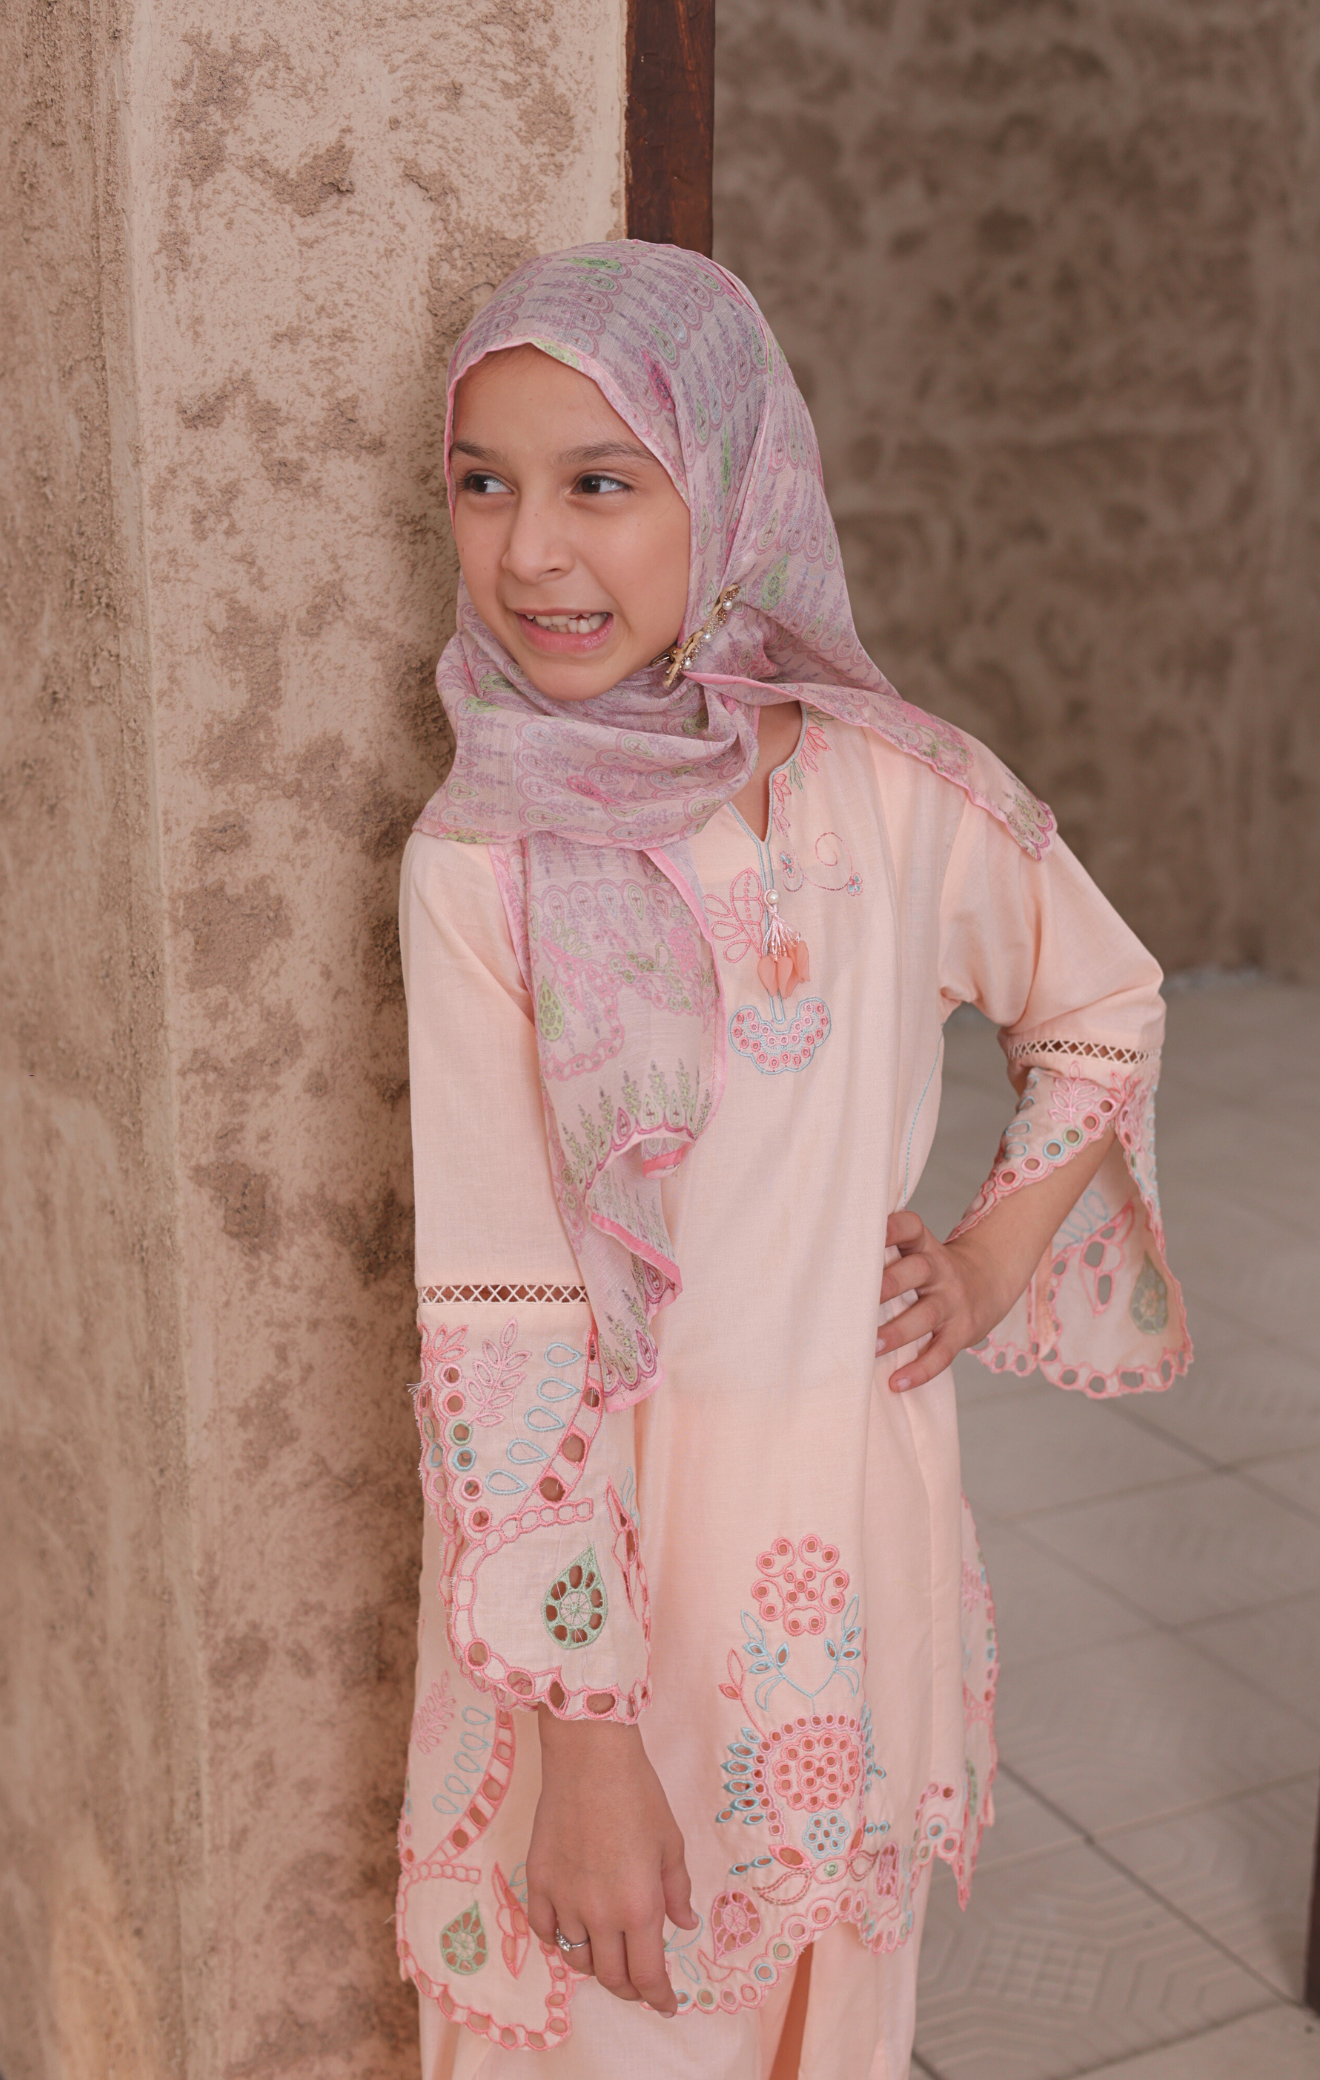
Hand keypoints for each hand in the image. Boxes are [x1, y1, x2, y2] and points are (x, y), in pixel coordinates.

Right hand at [526, 1712, 697, 2013]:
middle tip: (641, 1982)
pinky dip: (560, 1938)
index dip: (659, 1998)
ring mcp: (564, 1900)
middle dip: (630, 1988)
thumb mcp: (670, 1843)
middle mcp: (600, 1914)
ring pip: (577, 1958)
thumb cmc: (638, 1794)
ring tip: (609, 1953)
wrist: (589, 1756)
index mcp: (639, 1907)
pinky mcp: (537, 1882)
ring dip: (596, 1964)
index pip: (647, 1976)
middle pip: (611, 1976)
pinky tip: (573, 1929)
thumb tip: (683, 1925)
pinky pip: (545, 1930)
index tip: (668, 2005)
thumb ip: (677, 1891)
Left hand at [879, 1124, 1115, 1392]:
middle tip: (862, 1296)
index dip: (891, 1226)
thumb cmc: (933, 1270)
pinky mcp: (961, 1332)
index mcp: (923, 1246)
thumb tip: (825, 1248)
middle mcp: (938, 1270)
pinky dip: (920, 1370)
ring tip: (872, 1346)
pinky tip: (896, 1383)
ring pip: (926, 1315)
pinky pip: (941, 1353)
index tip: (870, 1228)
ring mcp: (952, 1301)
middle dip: (890, 1283)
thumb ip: (884, 1250)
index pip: (910, 1226)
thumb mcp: (918, 1249)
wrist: (991, 1283)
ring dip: (898, 1331)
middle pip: (915, 1271)